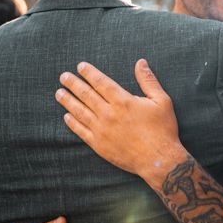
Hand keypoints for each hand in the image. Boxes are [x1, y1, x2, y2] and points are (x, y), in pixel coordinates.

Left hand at [56, 59, 186, 188]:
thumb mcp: (161, 101)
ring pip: (80, 112)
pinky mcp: (99, 145)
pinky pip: (81, 131)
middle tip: (63, 76)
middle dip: (73, 84)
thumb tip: (141, 62)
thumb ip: (148, 80)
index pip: (101, 82)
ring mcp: (102, 130)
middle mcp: (109, 114)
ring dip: (68, 101)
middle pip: (86, 95)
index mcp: (123, 101)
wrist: (158, 160)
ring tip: (59, 93)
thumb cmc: (163, 129)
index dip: (89, 73)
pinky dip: (72, 123)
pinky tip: (67, 116)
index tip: (80, 67)